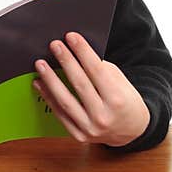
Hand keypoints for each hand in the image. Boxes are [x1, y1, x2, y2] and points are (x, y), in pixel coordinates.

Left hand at [32, 32, 149, 146]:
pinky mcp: (79, 136)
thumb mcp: (120, 82)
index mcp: (117, 99)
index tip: (71, 36)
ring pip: (65, 100)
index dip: (83, 52)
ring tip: (40, 64)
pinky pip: (60, 114)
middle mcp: (103, 116)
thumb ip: (100, 69)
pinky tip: (40, 83)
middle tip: (55, 45)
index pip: (97, 71)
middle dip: (66, 61)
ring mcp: (90, 128)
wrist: (131, 131)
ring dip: (50, 80)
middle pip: (80, 84)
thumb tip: (76, 52)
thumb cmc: (124, 101)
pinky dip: (48, 97)